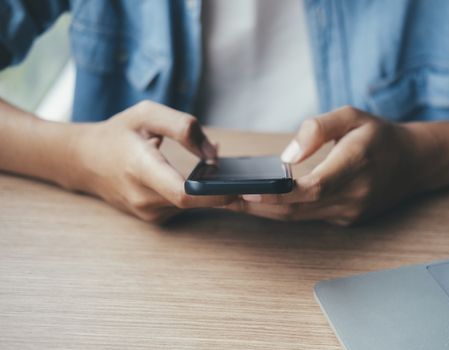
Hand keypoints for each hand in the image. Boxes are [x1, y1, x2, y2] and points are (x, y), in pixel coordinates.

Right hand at [68, 100, 233, 221]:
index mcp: (141, 168)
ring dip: (214, 194)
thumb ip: (183, 127)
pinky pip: (185, 208)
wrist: (84, 160)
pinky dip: (201, 196)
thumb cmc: (117, 133)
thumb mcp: (146, 114)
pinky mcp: (153, 217)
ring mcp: (148, 212)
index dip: (215, 195)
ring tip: (236, 179)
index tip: (242, 188)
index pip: (183, 194)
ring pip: (193, 207)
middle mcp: (144, 197)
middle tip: (257, 185)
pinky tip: (210, 182)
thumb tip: (214, 153)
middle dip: (226, 194)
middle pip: (195, 203)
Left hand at [231, 106, 420, 225]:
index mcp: (356, 164)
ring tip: (229, 201)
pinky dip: (281, 211)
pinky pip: (307, 218)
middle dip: (256, 206)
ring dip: (263, 211)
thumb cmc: (379, 135)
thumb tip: (287, 155)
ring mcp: (350, 212)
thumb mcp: (353, 115)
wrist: (413, 163)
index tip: (247, 192)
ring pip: (298, 217)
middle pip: (297, 209)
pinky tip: (258, 202)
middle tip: (220, 198)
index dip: (278, 193)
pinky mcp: (346, 220)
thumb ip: (318, 129)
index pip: (313, 188)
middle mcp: (354, 195)